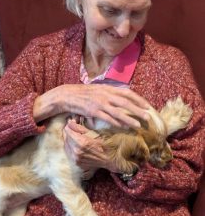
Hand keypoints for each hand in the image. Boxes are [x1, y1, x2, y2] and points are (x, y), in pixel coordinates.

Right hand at [35, 84, 150, 127]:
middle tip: (148, 117)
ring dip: (130, 119)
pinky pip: (108, 118)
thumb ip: (110, 92)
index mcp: (108, 88)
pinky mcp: (93, 111)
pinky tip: (123, 127)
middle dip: (138, 110)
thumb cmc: (83, 93)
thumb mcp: (98, 89)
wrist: (68, 95)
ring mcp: (100, 103)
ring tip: (138, 125)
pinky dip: (117, 123)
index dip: (139, 99)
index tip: (147, 106)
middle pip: (126, 103)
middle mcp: (106, 95)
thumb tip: (121, 97)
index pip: (128, 93)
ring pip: (119, 112)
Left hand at [63, 118, 122, 174]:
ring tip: (74, 133)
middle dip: (69, 130)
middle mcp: (77, 151)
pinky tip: (75, 142)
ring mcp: (76, 158)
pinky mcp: (76, 162)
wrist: (112, 161)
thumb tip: (71, 122)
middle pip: (66, 137)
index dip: (70, 124)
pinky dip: (70, 145)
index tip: (74, 121)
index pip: (68, 130)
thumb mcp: (97, 133)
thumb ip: (82, 128)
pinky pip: (69, 151)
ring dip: (69, 137)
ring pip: (66, 144)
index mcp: (82, 143)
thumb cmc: (107, 145)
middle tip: (74, 125)